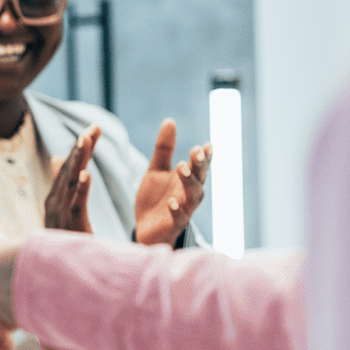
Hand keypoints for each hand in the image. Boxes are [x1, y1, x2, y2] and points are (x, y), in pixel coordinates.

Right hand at [45, 125, 99, 232]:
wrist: (59, 271)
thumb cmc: (63, 240)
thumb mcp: (64, 208)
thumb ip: (61, 183)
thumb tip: (57, 158)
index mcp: (56, 197)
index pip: (69, 166)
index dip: (81, 147)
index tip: (94, 129)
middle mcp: (55, 202)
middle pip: (69, 169)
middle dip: (82, 147)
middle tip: (94, 128)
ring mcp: (60, 213)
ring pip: (70, 181)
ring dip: (79, 160)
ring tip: (87, 141)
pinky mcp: (71, 225)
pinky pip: (76, 204)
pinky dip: (80, 188)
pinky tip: (86, 174)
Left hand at [134, 119, 210, 245]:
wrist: (144, 228)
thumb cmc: (155, 198)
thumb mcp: (156, 170)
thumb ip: (164, 149)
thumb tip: (170, 120)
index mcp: (187, 180)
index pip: (200, 166)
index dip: (204, 156)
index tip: (205, 145)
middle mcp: (189, 194)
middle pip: (199, 178)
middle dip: (199, 166)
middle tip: (195, 152)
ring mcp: (184, 210)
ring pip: (193, 196)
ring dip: (189, 182)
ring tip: (181, 168)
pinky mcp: (173, 225)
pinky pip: (179, 218)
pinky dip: (177, 210)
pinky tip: (171, 202)